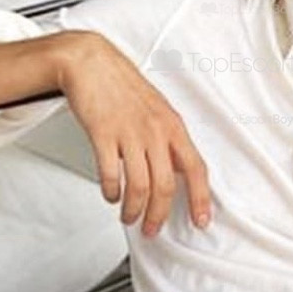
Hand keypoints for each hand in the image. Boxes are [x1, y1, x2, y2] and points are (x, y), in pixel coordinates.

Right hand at [55, 33, 211, 237]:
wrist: (91, 63)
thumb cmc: (122, 86)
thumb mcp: (157, 110)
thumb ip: (168, 139)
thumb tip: (177, 170)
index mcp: (172, 126)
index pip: (196, 168)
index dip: (200, 198)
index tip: (201, 220)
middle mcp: (155, 131)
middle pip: (165, 185)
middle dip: (159, 215)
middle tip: (152, 228)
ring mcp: (129, 133)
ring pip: (139, 185)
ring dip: (134, 209)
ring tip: (129, 217)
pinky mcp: (103, 134)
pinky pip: (111, 174)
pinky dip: (111, 191)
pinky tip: (110, 194)